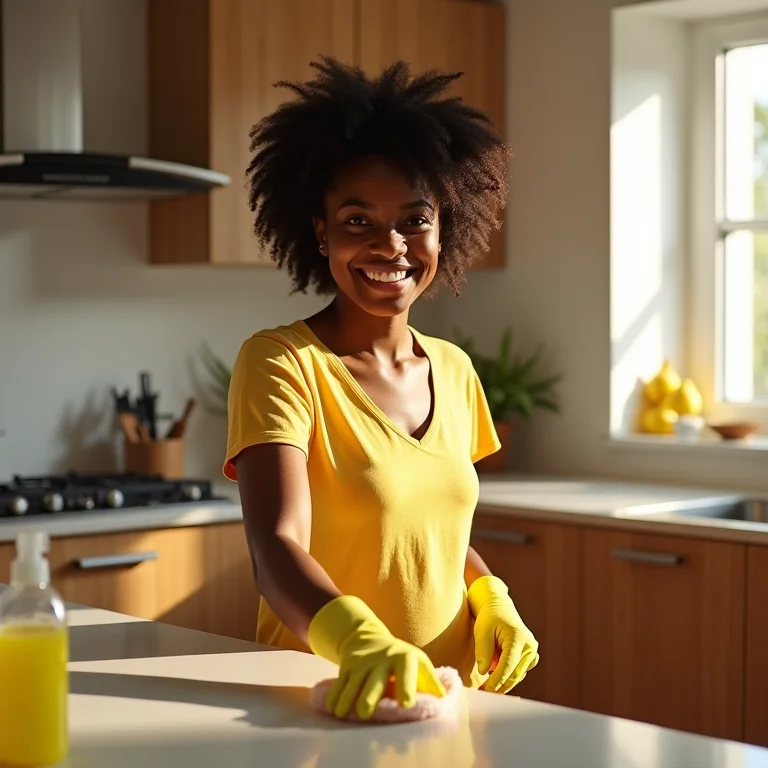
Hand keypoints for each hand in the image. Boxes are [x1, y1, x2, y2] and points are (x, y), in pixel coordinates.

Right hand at [308, 595, 445, 719]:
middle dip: (370, 695)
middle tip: (366, 712)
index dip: (406, 685)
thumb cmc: (401, 659)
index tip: (406, 704)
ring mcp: (363, 661)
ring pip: (354, 680)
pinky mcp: (347, 665)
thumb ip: (431, 682)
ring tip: (342, 713)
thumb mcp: (418, 664)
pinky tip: (332, 708)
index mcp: (404, 657)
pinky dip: (335, 695)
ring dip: (347, 697)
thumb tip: (444, 700)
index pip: (406, 670)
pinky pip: (340, 681)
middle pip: (375, 678)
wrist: (369, 636)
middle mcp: (382, 657)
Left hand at [468, 575, 538, 693]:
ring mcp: (532, 651)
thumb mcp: (481, 631)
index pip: (508, 665)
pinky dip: (508, 676)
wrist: (498, 606)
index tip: (487, 690)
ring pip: (517, 675)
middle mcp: (529, 646)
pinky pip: (519, 671)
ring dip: (503, 682)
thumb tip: (485, 672)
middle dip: (500, 685)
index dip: (497, 680)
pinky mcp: (530, 656)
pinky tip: (495, 678)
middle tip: (484, 694)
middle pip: (514, 674)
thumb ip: (484, 651)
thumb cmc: (489, 616)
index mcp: (518, 637)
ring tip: (486, 687)